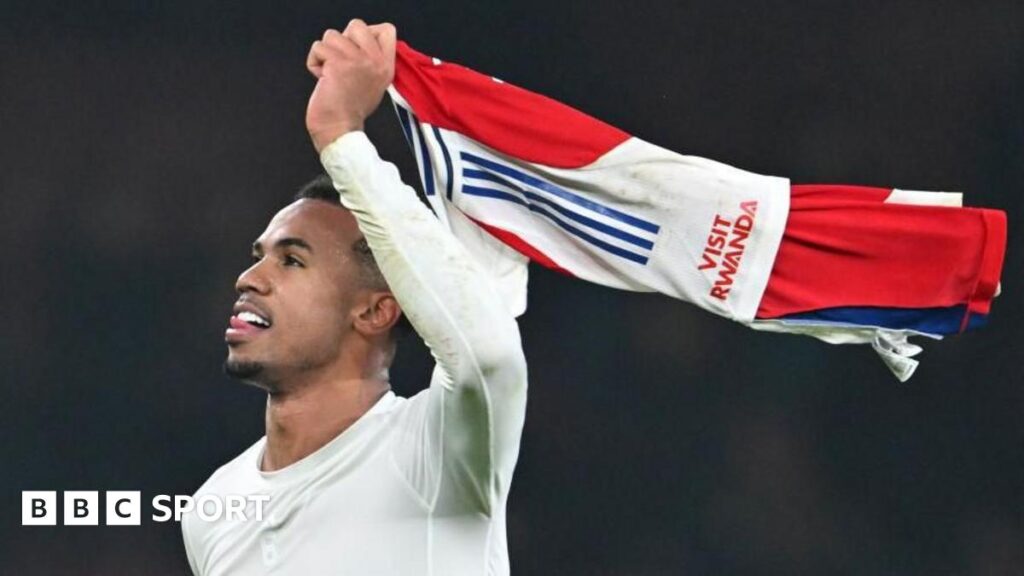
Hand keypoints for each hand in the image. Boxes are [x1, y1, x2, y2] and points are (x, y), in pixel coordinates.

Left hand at [305, 20, 396, 151]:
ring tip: (331, 73)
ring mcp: (357, 61)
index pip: (387, 30)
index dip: (368, 33)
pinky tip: (322, 78)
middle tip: (341, 61)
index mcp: (386, 66)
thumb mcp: (374, 85)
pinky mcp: (337, 64)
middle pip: (357, 25)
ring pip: (332, 35)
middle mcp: (375, 61)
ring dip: (325, 53)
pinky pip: (318, 48)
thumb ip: (372, 61)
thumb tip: (357, 43)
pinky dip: (314, 63)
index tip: (358, 49)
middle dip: (342, 40)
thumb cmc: (350, 112)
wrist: (339, 130)